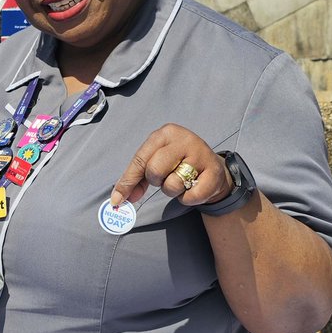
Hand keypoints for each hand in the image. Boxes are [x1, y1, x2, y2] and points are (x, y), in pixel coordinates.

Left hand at [110, 124, 233, 208]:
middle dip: (156, 181)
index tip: (117, 199)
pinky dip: (187, 199)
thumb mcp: (155, 162)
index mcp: (165, 133)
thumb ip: (136, 178)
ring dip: (173, 190)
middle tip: (166, 177)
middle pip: (154, 171)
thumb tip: (119, 198)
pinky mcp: (214, 172)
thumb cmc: (177, 164)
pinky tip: (193, 187)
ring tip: (182, 180)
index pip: (140, 159)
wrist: (211, 169)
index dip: (128, 181)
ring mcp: (201, 154)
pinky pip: (190, 196)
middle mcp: (184, 139)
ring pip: (172, 184)